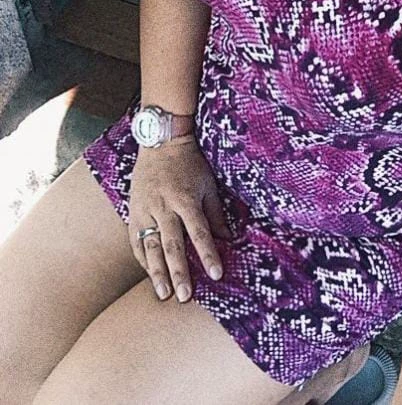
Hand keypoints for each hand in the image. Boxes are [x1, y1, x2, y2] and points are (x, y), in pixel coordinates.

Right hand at [128, 136, 231, 302]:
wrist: (160, 143)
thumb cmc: (190, 164)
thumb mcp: (208, 184)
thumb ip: (216, 213)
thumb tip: (229, 239)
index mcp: (186, 199)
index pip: (199, 232)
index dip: (208, 254)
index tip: (217, 275)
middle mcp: (164, 207)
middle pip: (172, 245)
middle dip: (179, 272)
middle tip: (185, 296)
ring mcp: (145, 210)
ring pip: (150, 246)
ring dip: (157, 272)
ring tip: (164, 294)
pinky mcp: (133, 212)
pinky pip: (136, 240)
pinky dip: (143, 259)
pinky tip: (150, 275)